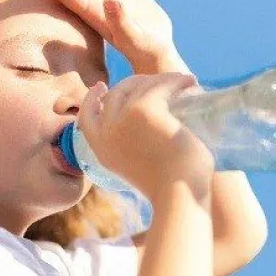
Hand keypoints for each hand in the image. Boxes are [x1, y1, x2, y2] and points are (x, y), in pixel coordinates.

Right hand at [79, 74, 213, 200]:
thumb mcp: (141, 170)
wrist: (179, 195)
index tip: (101, 86)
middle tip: (155, 82)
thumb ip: (134, 152)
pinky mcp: (145, 109)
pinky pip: (161, 85)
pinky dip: (177, 80)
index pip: (86, 117)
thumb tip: (150, 135)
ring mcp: (124, 118)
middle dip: (134, 83)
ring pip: (141, 86)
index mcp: (102, 149)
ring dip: (162, 80)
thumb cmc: (170, 189)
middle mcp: (107, 132)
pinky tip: (189, 81)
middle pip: (116, 94)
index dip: (91, 99)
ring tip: (182, 82)